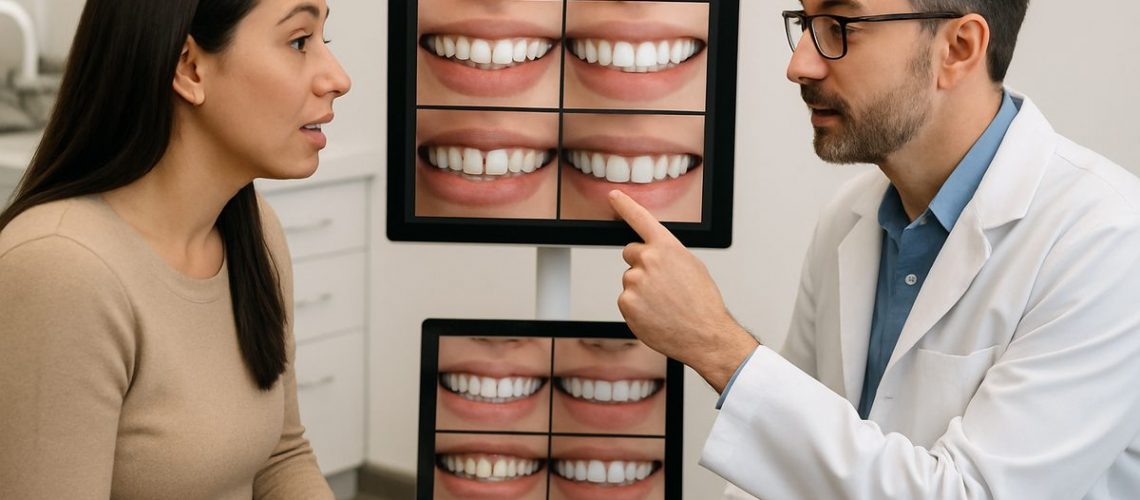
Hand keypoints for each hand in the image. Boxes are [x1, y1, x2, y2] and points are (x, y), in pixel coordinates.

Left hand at [608, 190, 758, 392]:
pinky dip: (637, 307)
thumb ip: (669, 253)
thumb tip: (655, 252)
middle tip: (661, 284)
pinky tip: (655, 314)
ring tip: (663, 303)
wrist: (704, 335)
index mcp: (667, 247)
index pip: (640, 219)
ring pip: (630, 279)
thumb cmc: (702, 302)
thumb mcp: (692, 266)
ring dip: (641, 289)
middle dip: (642, 264)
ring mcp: (635, 281)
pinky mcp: (626, 302)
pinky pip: (626, 299)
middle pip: (631, 254)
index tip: (613, 196)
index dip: (624, 205)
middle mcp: (648, 260)